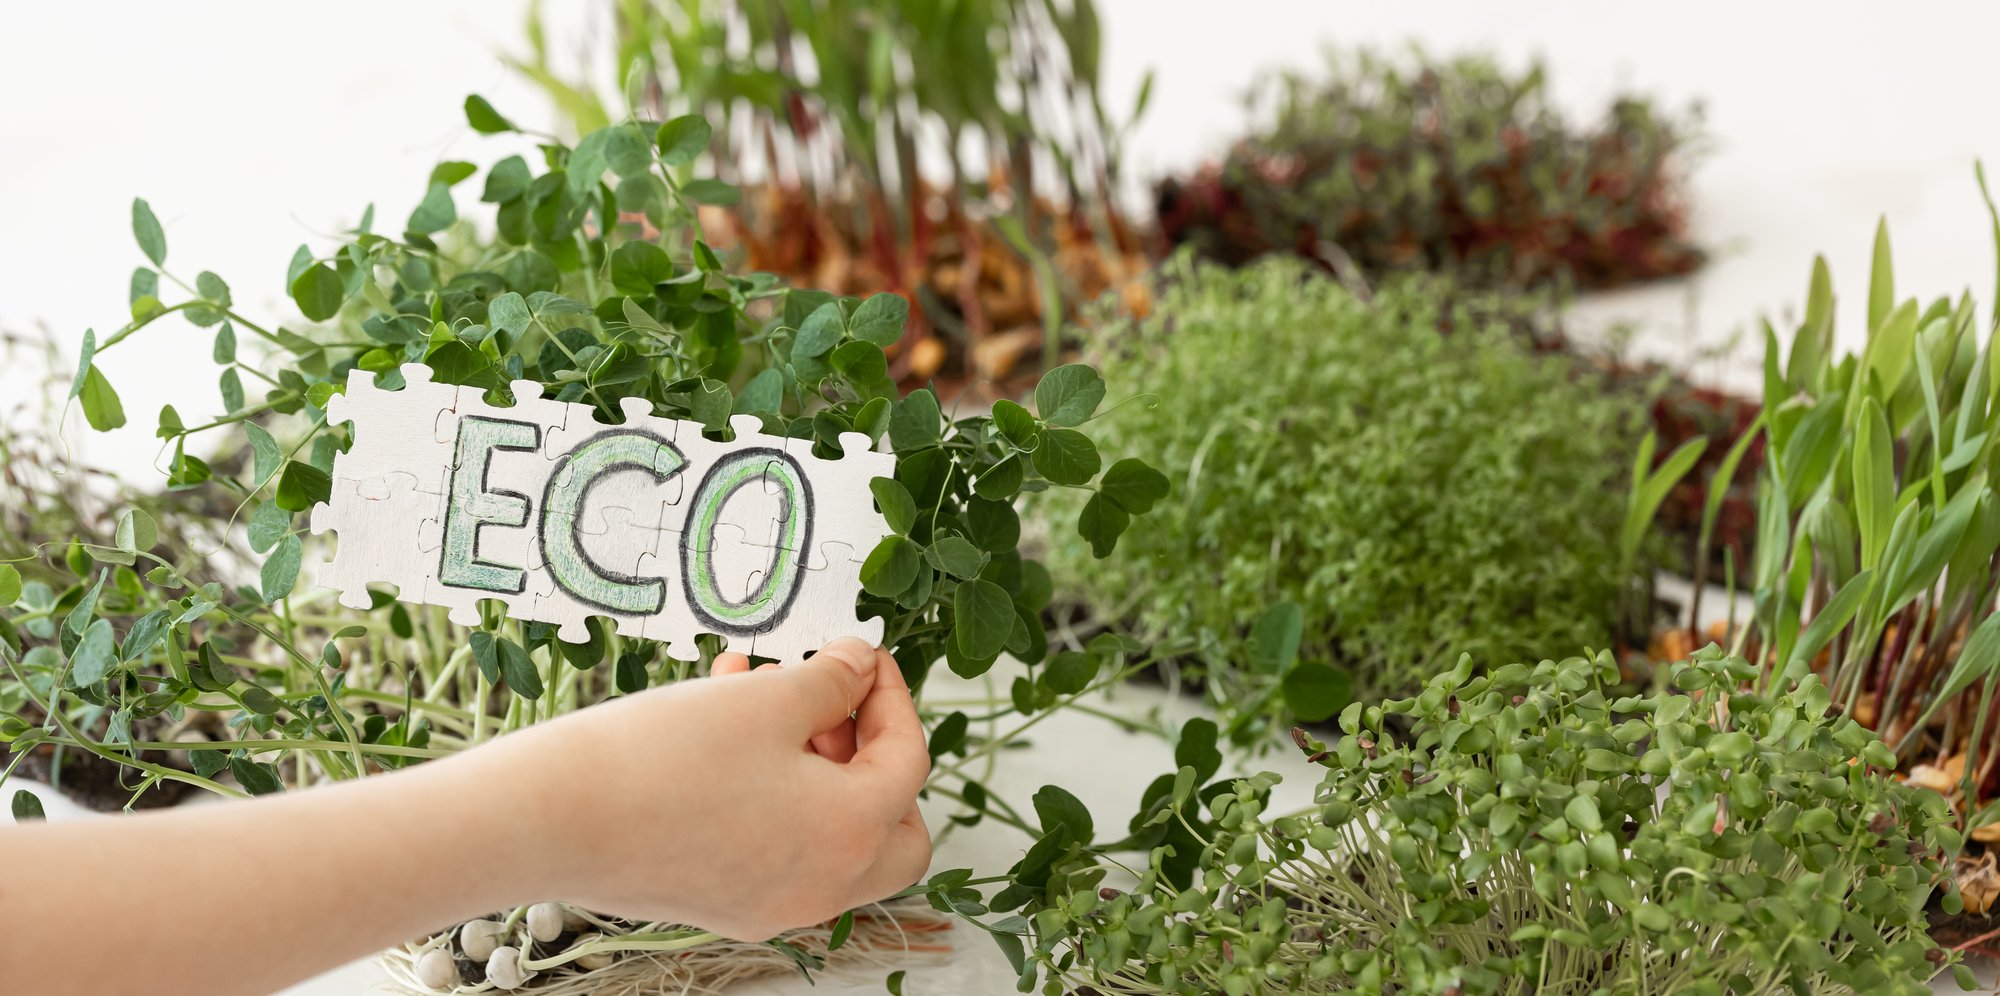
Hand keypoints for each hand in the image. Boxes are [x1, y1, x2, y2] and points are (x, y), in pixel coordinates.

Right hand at [484, 637, 932, 939]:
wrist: (552, 820)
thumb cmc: (663, 758)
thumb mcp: (766, 700)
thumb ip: (832, 681)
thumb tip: (860, 667)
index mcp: (852, 834)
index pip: (908, 760)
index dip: (890, 696)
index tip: (860, 657)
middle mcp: (824, 885)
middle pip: (894, 827)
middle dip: (874, 759)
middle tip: (835, 708)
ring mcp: (774, 904)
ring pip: (834, 837)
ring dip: (817, 767)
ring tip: (765, 699)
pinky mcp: (726, 904)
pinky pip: (779, 849)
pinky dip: (774, 795)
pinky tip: (725, 733)